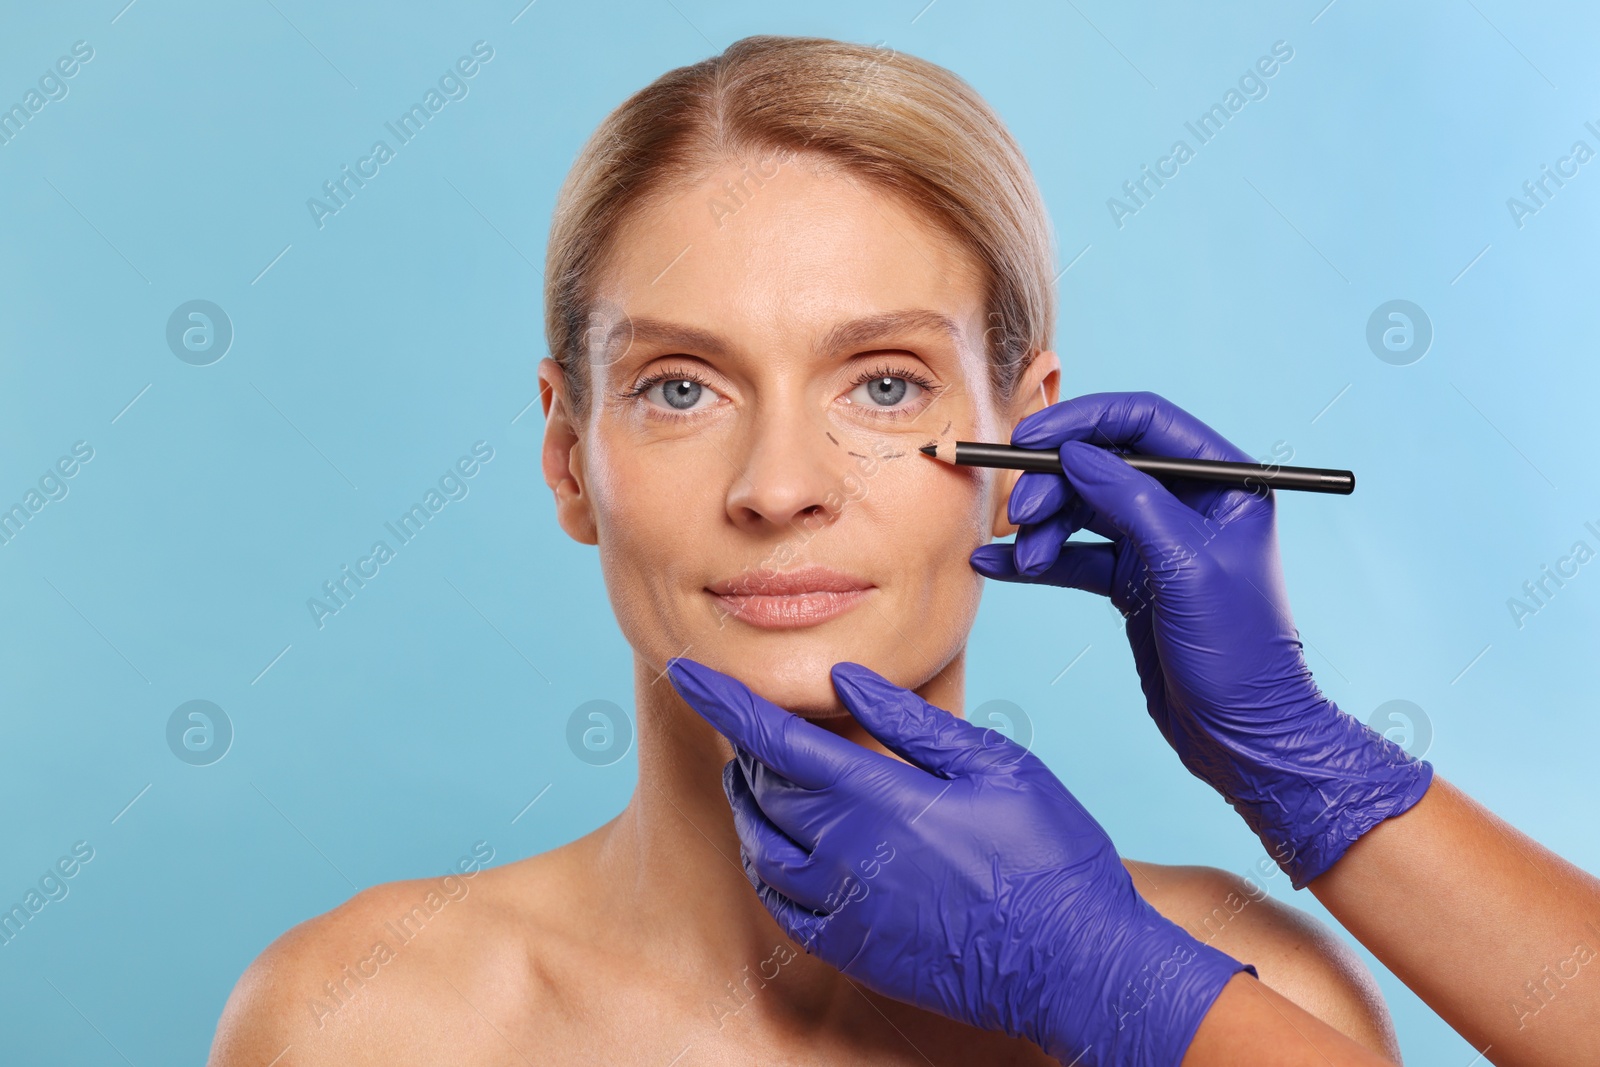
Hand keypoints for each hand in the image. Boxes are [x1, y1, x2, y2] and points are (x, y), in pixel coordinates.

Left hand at [667, 655, 1253, 1065]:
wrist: (1076, 968)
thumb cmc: (1050, 855)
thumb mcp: (996, 766)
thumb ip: (911, 722)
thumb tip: (844, 679)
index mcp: (881, 798)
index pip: (776, 738)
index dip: (723, 701)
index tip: (683, 671)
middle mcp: (847, 855)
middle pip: (765, 790)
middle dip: (750, 750)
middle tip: (758, 726)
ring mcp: (845, 910)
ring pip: (762, 848)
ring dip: (751, 806)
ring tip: (761, 780)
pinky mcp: (851, 952)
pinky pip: (780, 905)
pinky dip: (766, 867)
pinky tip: (781, 849)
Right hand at [969, 391, 1432, 887]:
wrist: (1243, 736)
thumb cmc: (1239, 652)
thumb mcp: (1185, 565)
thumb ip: (1130, 501)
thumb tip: (1074, 454)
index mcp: (1224, 481)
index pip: (1145, 421)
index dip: (1083, 422)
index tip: (1030, 439)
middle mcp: (1190, 503)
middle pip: (1104, 463)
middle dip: (1054, 484)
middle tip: (1020, 513)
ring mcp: (1158, 542)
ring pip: (1083, 508)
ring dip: (1043, 527)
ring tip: (1022, 559)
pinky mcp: (1133, 582)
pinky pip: (1075, 555)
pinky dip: (1037, 559)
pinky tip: (997, 565)